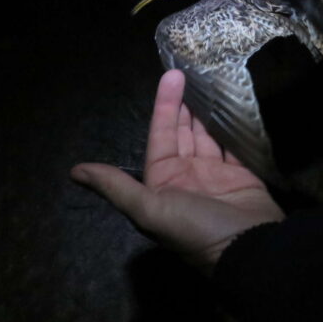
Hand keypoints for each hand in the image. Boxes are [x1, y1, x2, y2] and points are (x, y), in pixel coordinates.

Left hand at [71, 70, 284, 273]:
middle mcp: (188, 175)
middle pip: (184, 131)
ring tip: (212, 82)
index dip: (165, 106)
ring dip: (208, 111)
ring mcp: (216, 174)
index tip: (172, 76)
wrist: (247, 249)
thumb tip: (74, 171)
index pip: (161, 135)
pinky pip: (234, 145)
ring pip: (209, 135)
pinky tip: (233, 106)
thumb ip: (116, 187)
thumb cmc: (195, 227)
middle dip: (185, 104)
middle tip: (192, 72)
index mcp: (164, 181)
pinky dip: (233, 127)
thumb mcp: (150, 209)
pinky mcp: (242, 175)